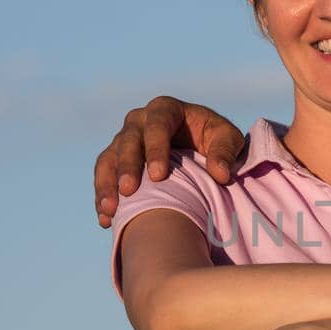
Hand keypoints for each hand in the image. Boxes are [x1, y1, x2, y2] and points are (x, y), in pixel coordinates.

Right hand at [94, 97, 245, 226]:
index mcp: (166, 110)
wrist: (197, 148)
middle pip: (128, 141)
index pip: (157, 125)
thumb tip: (220, 174)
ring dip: (106, 184)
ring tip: (110, 210)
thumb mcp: (227, 138)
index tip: (158, 176)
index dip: (155, 149)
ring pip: (108, 158)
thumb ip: (225, 151)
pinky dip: (103, 197)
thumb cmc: (214, 139)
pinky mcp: (115, 160)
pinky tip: (106, 220)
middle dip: (127, 166)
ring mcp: (124, 140)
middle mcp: (139, 121)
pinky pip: (103, 176)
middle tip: (128, 191)